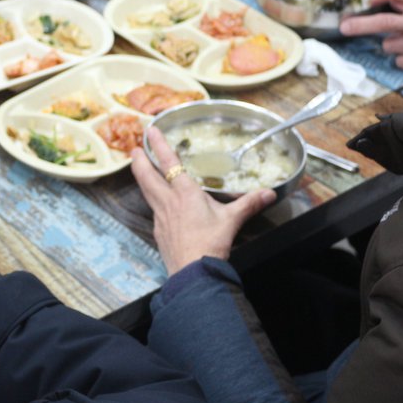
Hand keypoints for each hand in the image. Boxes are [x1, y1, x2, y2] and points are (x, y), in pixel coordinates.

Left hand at [130, 128, 276, 275]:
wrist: (193, 272)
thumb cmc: (210, 243)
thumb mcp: (232, 220)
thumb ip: (249, 203)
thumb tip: (269, 193)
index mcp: (185, 193)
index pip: (169, 163)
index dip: (159, 144)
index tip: (150, 130)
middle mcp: (168, 201)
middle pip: (147, 176)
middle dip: (139, 160)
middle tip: (134, 149)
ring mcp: (160, 217)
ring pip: (146, 191)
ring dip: (141, 177)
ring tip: (138, 168)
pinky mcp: (158, 231)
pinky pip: (152, 209)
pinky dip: (151, 200)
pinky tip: (156, 203)